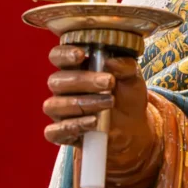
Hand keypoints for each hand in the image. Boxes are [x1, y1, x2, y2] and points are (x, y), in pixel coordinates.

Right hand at [44, 45, 156, 187]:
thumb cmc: (130, 98)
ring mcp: (60, 112)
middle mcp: (63, 88)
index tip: (83, 53)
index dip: (65, 53)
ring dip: (80, 103)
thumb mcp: (134, 81)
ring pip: (54, 105)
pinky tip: (94, 125)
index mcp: (77, 67)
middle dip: (82, 81)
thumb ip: (126, 68)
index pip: (59, 55)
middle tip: (106, 83)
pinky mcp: (63, 135)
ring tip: (106, 104)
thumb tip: (115, 61)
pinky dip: (74, 127)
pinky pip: (55, 133)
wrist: (134, 132)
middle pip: (57, 80)